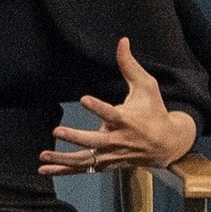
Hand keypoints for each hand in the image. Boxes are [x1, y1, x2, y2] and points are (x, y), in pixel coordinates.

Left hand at [41, 38, 195, 174]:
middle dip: (76, 137)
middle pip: (95, 141)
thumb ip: (129, 66)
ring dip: (63, 160)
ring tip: (43, 155)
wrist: (167, 144)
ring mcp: (111, 154)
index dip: (98, 107)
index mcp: (127, 120)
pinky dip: (63, 170)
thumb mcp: (147, 86)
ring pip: (86, 160)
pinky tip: (43, 169)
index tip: (84, 99)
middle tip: (58, 130)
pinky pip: (83, 169)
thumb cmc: (154, 111)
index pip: (111, 113)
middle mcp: (118, 139)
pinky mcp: (106, 163)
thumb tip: (122, 41)